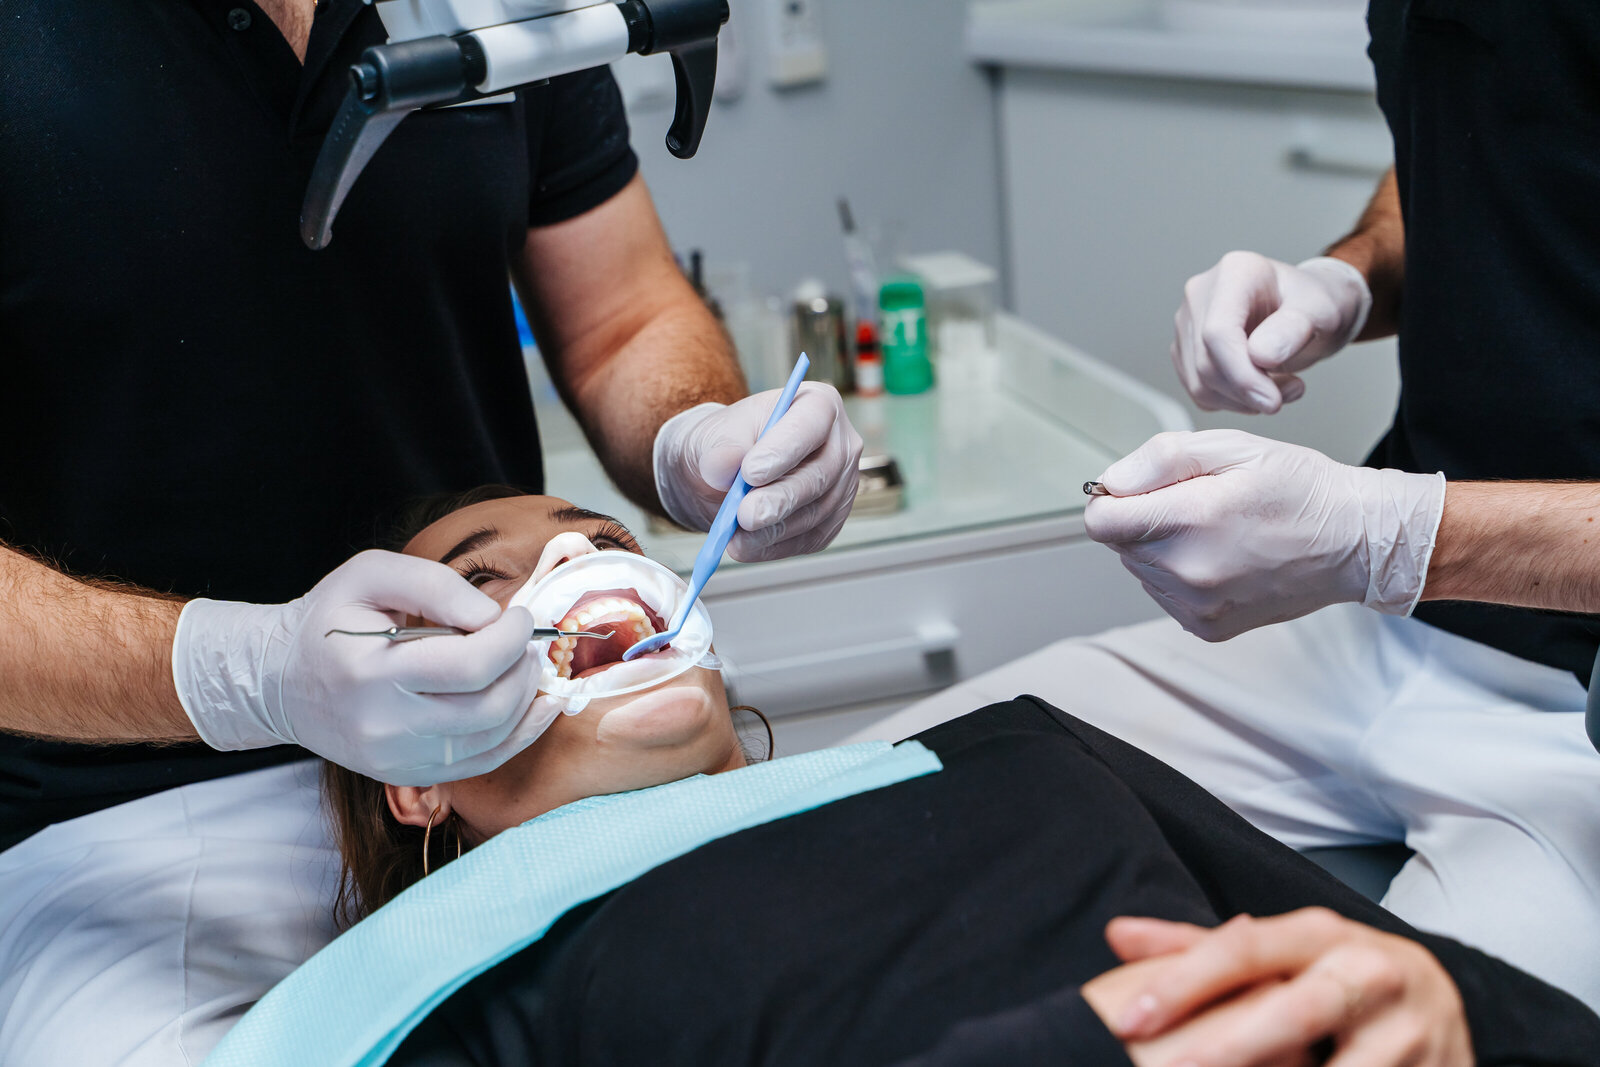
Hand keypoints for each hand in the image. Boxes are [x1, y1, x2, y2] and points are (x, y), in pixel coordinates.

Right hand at [173, 550, 557, 784]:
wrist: (281, 681)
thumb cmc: (329, 620)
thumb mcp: (372, 575)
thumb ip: (436, 586)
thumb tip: (492, 618)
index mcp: (372, 672)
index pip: (470, 665)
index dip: (511, 639)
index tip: (520, 617)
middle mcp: (384, 726)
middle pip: (488, 708)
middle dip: (522, 670)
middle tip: (526, 643)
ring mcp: (396, 759)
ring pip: (492, 740)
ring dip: (526, 701)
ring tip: (526, 667)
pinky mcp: (405, 774)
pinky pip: (481, 763)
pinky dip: (518, 736)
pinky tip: (534, 708)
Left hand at [653, 383, 863, 562]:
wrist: (728, 473)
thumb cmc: (730, 442)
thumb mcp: (717, 434)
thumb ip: (720, 448)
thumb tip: (722, 468)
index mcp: (819, 405)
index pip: (809, 426)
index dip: (782, 451)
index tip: (749, 473)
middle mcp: (841, 445)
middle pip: (819, 476)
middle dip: (779, 500)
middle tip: (744, 515)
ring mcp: (841, 486)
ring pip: (815, 513)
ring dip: (773, 530)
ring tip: (734, 535)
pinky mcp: (831, 520)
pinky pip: (809, 538)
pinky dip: (774, 546)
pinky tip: (746, 546)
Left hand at [1085, 431, 1444, 640]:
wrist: (1355, 541)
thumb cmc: (1301, 489)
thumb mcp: (1231, 447)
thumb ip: (1160, 460)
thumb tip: (1111, 482)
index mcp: (1192, 522)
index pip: (1102, 520)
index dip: (1115, 498)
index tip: (1142, 489)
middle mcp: (1189, 573)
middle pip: (1120, 544)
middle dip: (1145, 518)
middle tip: (1199, 503)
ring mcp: (1198, 606)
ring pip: (1140, 569)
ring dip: (1163, 547)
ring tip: (1217, 529)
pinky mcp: (1208, 627)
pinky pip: (1165, 594)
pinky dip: (1181, 574)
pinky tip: (1223, 556)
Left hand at [1089, 910, 1472, 1066]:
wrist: (1451, 1008)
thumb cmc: (1339, 979)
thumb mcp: (1282, 955)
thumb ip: (1201, 950)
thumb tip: (1117, 935)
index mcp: (1321, 933)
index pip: (1243, 948)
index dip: (1184, 983)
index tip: (1129, 1019)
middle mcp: (1370, 972)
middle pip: (1293, 1010)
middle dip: (1231, 1047)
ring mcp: (1409, 1031)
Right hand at [1174, 253, 1371, 413]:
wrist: (1307, 311)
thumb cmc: (1314, 304)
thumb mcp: (1322, 310)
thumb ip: (1294, 328)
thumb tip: (1261, 355)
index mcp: (1235, 273)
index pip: (1218, 332)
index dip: (1242, 374)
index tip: (1273, 400)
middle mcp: (1201, 295)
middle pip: (1206, 361)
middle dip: (1249, 390)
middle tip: (1291, 391)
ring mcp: (1189, 323)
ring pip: (1200, 383)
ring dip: (1243, 400)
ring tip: (1283, 388)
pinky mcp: (1186, 351)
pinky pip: (1200, 392)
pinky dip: (1232, 402)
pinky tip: (1260, 387)